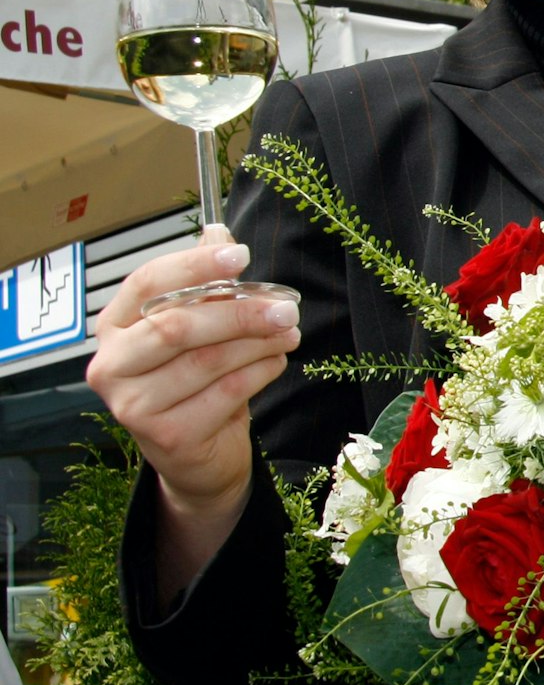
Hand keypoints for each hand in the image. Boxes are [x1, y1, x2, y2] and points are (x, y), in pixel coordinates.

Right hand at [84, 227, 299, 595]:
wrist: (197, 453)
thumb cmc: (194, 380)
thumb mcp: (197, 327)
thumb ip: (203, 283)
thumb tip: (217, 232)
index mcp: (114, 327)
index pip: (146, 284)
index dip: (195, 266)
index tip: (241, 255)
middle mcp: (112, 366)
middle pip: (177, 326)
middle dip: (240, 312)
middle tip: (286, 306)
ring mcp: (133, 405)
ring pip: (208, 360)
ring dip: (260, 342)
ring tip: (289, 332)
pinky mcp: (166, 436)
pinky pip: (227, 392)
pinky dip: (261, 371)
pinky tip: (276, 361)